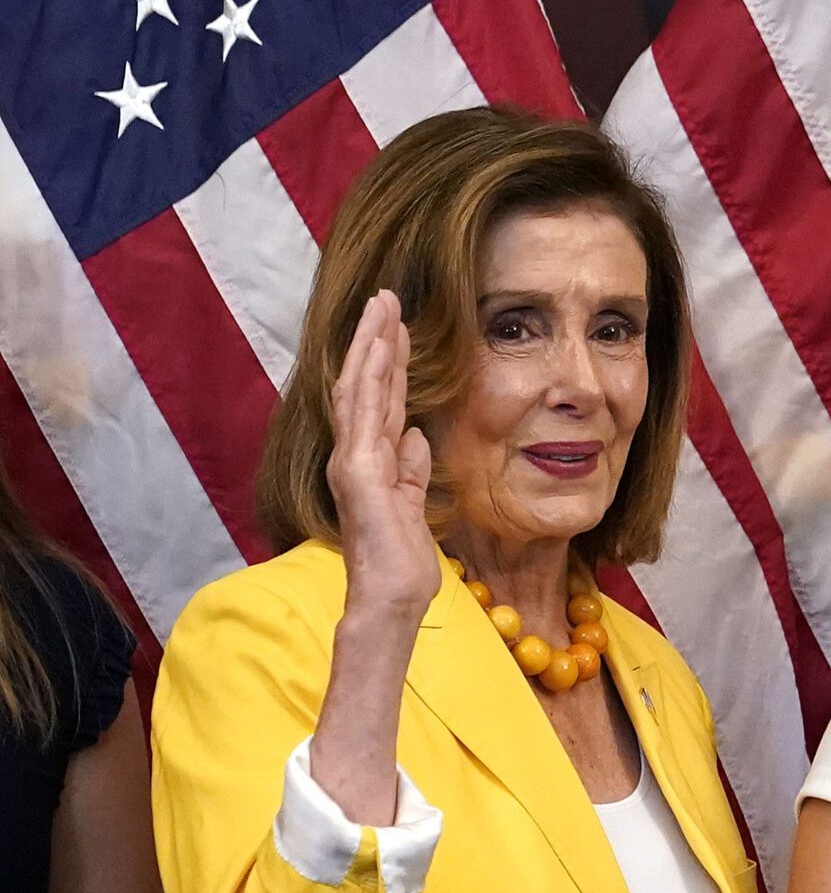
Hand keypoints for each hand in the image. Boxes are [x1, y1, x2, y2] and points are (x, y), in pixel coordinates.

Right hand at [326, 289, 439, 624]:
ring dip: (371, 345)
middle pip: (364, 384)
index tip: (399, 325)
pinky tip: (377, 348)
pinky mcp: (357, 470)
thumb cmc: (401, 558)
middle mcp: (355, 454)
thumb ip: (411, 469)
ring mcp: (352, 460)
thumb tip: (416, 436)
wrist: (391, 596)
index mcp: (371, 461)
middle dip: (376, 339)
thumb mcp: (413, 502)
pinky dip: (369, 378)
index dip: (388, 361)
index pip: (380, 400)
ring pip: (360, 388)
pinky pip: (364, 414)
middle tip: (387, 296)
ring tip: (382, 306)